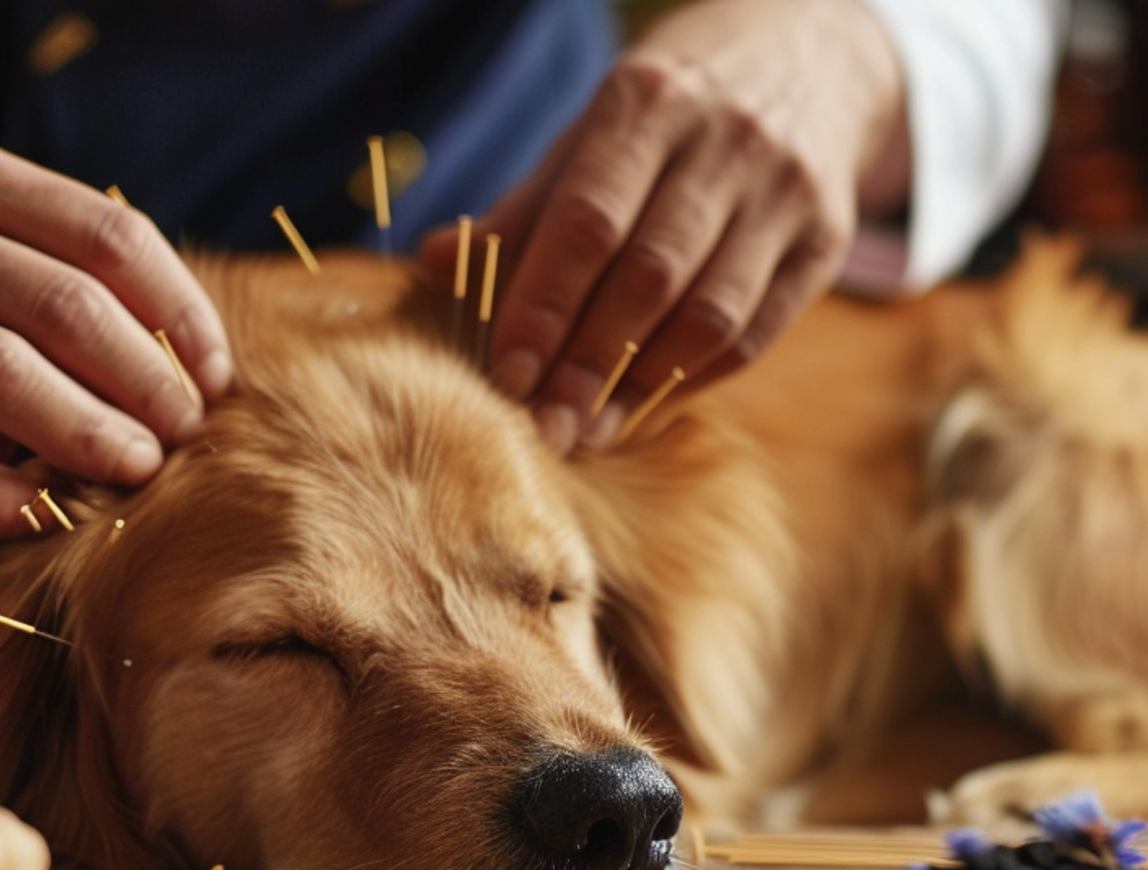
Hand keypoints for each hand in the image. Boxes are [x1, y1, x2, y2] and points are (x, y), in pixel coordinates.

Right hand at [0, 127, 231, 533]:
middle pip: (70, 309)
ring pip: (2, 375)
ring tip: (138, 469)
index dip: (182, 315)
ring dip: (88, 433)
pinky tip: (41, 514)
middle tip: (183, 434)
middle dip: (149, 384)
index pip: (111, 238)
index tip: (215, 376)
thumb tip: (177, 351)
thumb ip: (46, 250)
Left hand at [422, 0, 908, 453]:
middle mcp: (727, 143)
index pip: (588, 223)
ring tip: (589, 429)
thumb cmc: (674, 108)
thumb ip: (526, 206)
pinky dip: (695, 380)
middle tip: (544, 427)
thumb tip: (430, 264)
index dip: (543, 307)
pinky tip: (645, 406)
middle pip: (649, 279)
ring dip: (642, 387)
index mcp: (650, 104)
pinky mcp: (827, 240)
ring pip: (710, 316)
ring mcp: (786, 193)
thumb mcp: (597, 129)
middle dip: (587, 363)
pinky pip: (756, 333)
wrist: (812, 52)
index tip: (507, 375)